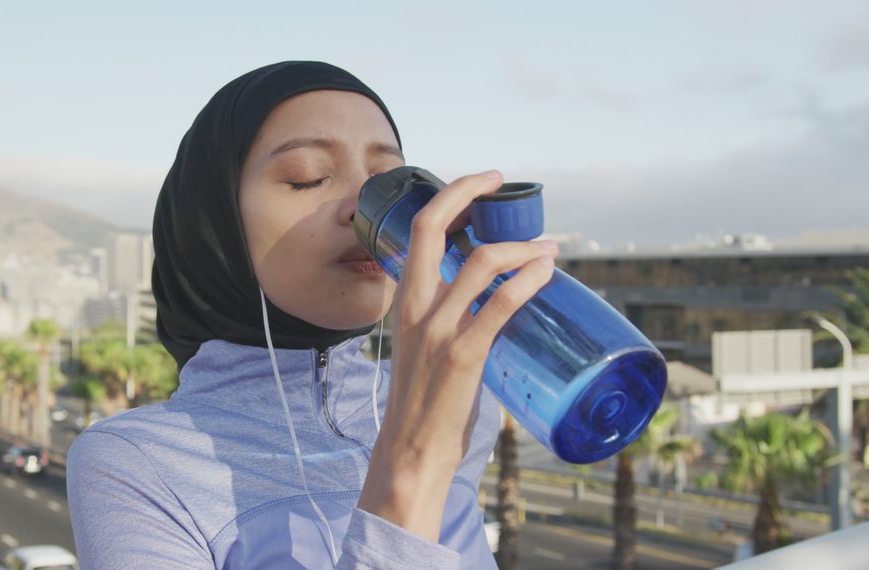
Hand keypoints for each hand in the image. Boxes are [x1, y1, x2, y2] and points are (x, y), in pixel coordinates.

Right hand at [357, 169, 557, 539]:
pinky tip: (547, 273)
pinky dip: (530, 280)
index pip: (419, 230)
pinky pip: (502, 304)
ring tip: (548, 249)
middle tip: (501, 182)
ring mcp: (438, 329)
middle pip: (435, 226)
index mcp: (404, 302)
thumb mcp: (424, 348)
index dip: (451, 195)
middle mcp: (415, 307)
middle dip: (470, 191)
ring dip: (523, 247)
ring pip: (483, 262)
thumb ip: (450, 321)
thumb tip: (498, 303)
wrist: (411, 453)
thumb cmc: (423, 405)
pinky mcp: (464, 355)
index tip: (482, 183)